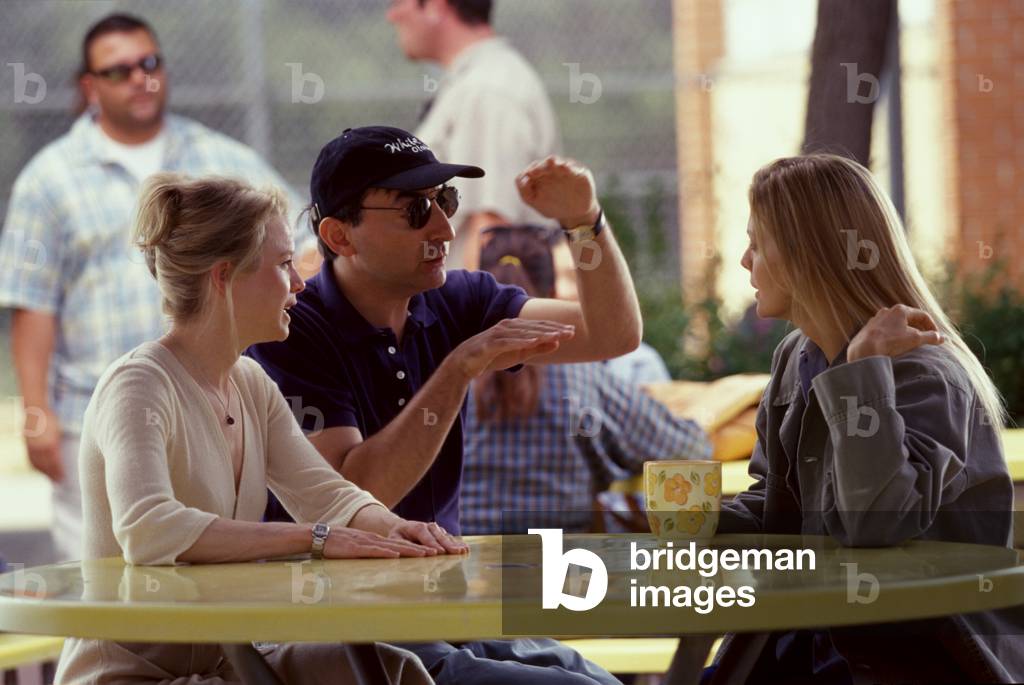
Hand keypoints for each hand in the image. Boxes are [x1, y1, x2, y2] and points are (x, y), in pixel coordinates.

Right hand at [24, 406, 62, 481]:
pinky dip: (37, 467)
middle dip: (53, 475)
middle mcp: (40, 447)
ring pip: (37, 464)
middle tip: (60, 482)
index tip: (64, 478)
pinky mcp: (27, 446)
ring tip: (52, 479)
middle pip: (46, 466)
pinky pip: (31, 460)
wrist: (36, 411)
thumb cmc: (52, 420)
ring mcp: (32, 447)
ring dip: (44, 473)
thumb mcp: (60, 432)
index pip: (55, 463)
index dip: (59, 471)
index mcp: (50, 444)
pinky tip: (42, 471)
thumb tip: (67, 456)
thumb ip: (60, 445)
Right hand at [323, 526, 436, 558]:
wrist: (319, 536)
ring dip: (410, 551)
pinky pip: (374, 551)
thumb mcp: (356, 547)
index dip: (415, 548)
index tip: (430, 552)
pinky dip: (387, 553)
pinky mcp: (356, 548)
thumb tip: (381, 560)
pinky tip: (397, 555)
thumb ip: (368, 552)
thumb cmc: (335, 545)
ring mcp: (365, 543)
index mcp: (374, 540)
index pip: (399, 544)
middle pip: (401, 544)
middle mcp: (373, 540)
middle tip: (436, 553)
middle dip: (420, 549)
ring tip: (425, 554)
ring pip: (392, 547)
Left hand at [387, 520, 468, 554]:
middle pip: (440, 537)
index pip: (426, 536)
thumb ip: (405, 546)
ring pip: (447, 538)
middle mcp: (429, 526)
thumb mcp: (396, 540)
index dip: (432, 544)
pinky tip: (465, 549)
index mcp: (417, 527)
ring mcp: (437, 529)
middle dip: (448, 545)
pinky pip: (450, 539)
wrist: (402, 527)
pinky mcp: (442, 534)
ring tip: (464, 551)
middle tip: (457, 552)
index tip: (439, 552)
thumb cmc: (397, 536)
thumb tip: (415, 553)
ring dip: (456, 545)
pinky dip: (457, 544)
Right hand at [450, 319, 574, 378]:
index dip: (556, 328)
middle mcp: (508, 326)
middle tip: (571, 332)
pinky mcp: (491, 343)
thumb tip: (557, 343)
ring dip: (541, 334)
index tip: (572, 331)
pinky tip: (534, 342)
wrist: (465, 363)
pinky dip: (521, 341)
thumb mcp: (519, 353)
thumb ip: (537, 348)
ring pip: (524, 333)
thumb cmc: (493, 357)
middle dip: (554, 329)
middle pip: (534, 327)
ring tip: (557, 336)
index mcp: (515, 326)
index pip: (539, 326)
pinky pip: (509, 342)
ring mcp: (498, 333)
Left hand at [516, 156, 599, 227]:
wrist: (575, 214)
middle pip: (545, 164)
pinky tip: (566, 169)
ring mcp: (567, 171)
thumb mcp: (537, 203)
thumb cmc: (554, 207)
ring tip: (551, 163)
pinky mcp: (580, 174)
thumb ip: (525, 193)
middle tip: (535, 171)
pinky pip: (575, 169)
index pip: (534, 169)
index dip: (530, 171)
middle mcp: (554, 170)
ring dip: (555, 164)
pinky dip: (570, 168)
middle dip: (541, 167)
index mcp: (541, 175)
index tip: (528, 175)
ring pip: (559, 164)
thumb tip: (524, 179)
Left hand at [847, 305, 943, 361]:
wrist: (864, 350)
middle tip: (926, 339)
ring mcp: (876, 319)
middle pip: (909, 319)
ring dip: (906, 332)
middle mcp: (887, 311)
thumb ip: (930, 337)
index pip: (922, 315)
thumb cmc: (890, 342)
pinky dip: (894, 336)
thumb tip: (942, 338)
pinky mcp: (868, 329)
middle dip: (920, 329)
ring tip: (911, 343)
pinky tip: (895, 345)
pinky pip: (885, 331)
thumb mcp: (915, 339)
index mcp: (900, 310)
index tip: (936, 337)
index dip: (932, 326)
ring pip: (896, 324)